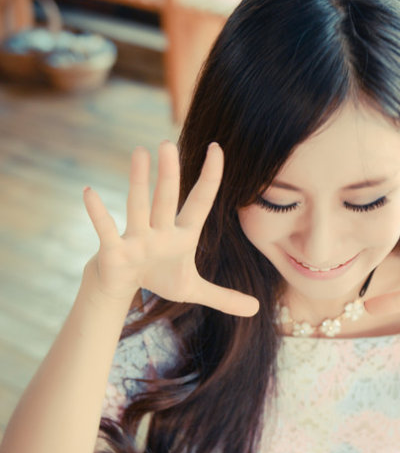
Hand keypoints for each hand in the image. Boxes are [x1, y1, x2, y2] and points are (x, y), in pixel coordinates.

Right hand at [83, 141, 258, 315]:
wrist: (124, 285)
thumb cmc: (159, 277)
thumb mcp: (194, 290)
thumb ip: (224, 297)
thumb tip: (256, 308)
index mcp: (183, 234)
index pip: (200, 201)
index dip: (210, 177)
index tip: (217, 148)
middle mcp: (160, 230)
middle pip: (167, 198)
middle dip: (169, 173)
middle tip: (169, 143)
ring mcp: (137, 237)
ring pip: (138, 205)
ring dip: (138, 181)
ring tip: (139, 151)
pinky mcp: (115, 250)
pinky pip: (105, 229)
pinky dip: (97, 213)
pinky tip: (89, 192)